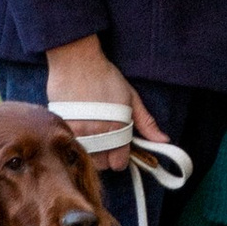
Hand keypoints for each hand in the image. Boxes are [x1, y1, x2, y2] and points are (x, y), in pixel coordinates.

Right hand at [45, 35, 161, 164]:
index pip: (119, 163)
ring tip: (92, 133)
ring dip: (91, 151)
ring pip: (85, 158)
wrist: (77, 61)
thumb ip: (146, 123)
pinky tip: (79, 128)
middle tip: (106, 139)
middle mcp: (98, 133)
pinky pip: (71, 146)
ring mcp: (78, 131)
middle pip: (102, 165)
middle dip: (106, 156)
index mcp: (118, 127)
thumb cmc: (106, 76)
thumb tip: (163, 140)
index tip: (119, 148)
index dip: (121, 157)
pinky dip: (76, 143)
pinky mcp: (63, 126)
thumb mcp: (131, 98)